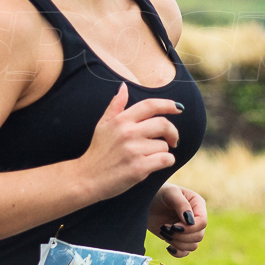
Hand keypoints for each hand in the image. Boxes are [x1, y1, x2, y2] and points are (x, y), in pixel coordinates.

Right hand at [78, 82, 180, 200]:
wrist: (86, 178)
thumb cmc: (97, 151)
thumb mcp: (102, 125)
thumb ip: (115, 106)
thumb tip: (123, 86)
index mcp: (121, 120)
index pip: (150, 105)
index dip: (168, 104)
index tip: (179, 108)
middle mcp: (128, 133)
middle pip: (163, 124)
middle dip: (173, 132)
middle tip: (173, 140)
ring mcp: (134, 150)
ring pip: (164, 145)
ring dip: (163, 151)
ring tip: (151, 156)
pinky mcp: (139, 168)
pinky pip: (165, 159)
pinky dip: (166, 162)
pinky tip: (157, 164)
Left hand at [148, 184, 206, 257]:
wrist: (145, 202)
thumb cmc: (158, 193)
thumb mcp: (170, 193)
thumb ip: (182, 204)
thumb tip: (190, 222)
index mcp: (198, 204)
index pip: (202, 222)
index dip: (189, 228)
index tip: (173, 225)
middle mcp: (196, 218)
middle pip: (199, 236)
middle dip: (181, 236)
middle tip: (165, 228)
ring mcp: (188, 230)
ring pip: (193, 246)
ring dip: (177, 243)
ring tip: (164, 231)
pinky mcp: (180, 238)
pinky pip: (185, 252)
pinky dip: (177, 252)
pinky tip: (168, 246)